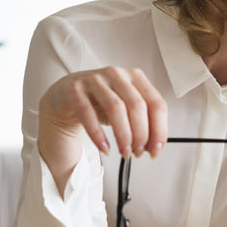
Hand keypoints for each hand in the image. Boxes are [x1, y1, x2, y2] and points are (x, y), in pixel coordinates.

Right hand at [39, 66, 167, 160]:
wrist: (66, 95)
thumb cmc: (100, 102)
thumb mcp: (125, 109)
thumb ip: (141, 124)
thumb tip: (152, 146)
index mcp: (135, 77)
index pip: (156, 103)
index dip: (159, 129)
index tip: (156, 149)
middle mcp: (117, 74)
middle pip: (137, 106)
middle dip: (141, 135)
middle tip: (138, 152)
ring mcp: (95, 80)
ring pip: (115, 108)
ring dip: (123, 136)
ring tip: (124, 152)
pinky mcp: (75, 89)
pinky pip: (88, 113)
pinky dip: (98, 135)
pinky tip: (105, 148)